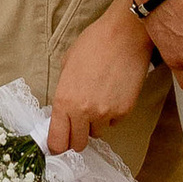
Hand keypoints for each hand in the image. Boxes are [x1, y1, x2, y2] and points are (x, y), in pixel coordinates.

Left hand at [49, 6, 156, 152]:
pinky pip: (114, 122)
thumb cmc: (93, 44)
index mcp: (65, 100)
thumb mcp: (67, 65)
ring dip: (95, 123)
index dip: (57, 146)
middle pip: (78, 144)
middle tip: (78, 124)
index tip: (58, 144)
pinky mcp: (125, 111)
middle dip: (76, 137)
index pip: (57, 141)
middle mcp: (84, 112)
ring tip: (99, 99)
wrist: (124, 35)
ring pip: (97, 132)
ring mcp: (106, 113)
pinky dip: (112, 114)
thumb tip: (63, 111)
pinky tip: (113, 93)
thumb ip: (64, 92)